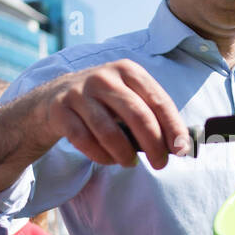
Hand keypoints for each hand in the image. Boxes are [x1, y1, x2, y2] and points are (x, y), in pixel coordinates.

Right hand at [34, 59, 189, 168]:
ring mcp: (80, 92)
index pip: (158, 100)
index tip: (181, 150)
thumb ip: (151, 114)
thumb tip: (179, 145)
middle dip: (154, 145)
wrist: (53, 97)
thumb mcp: (127, 96)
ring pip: (109, 132)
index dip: (173, 127)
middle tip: (160, 164)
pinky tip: (108, 160)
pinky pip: (85, 141)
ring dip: (125, 154)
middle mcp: (104, 77)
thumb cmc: (102, 102)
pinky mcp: (60, 110)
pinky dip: (101, 156)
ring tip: (130, 163)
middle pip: (138, 115)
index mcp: (128, 70)